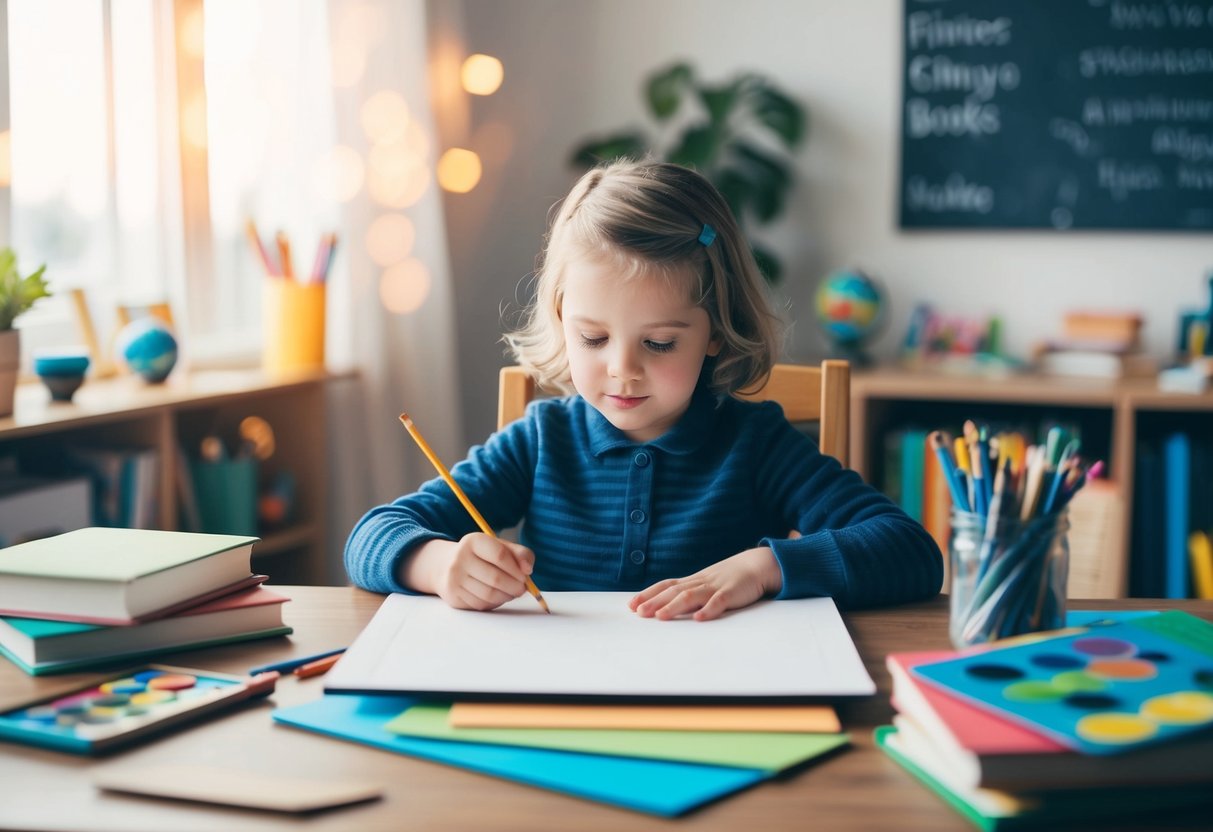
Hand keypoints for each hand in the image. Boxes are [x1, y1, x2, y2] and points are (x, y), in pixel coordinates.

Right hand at [401, 534, 534, 610]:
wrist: (446, 566)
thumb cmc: (482, 556)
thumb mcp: (500, 547)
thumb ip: (520, 554)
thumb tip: (528, 570)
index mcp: (473, 541)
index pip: (500, 555)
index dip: (517, 568)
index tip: (526, 575)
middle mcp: (460, 558)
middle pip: (496, 578)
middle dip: (515, 586)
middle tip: (522, 588)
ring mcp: (454, 578)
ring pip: (489, 594)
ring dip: (506, 596)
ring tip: (511, 592)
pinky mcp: (453, 596)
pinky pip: (481, 604)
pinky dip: (494, 603)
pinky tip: (497, 596)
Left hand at [628, 547, 782, 620]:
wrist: (758, 564)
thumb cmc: (730, 577)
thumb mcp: (707, 583)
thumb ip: (690, 592)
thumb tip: (668, 605)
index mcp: (693, 580)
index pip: (665, 586)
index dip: (648, 594)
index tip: (631, 604)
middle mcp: (700, 582)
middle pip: (673, 592)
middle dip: (654, 602)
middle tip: (638, 613)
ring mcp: (715, 586)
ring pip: (691, 596)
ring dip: (674, 607)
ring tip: (660, 617)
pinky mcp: (732, 593)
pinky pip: (719, 601)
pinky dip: (709, 609)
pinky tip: (700, 618)